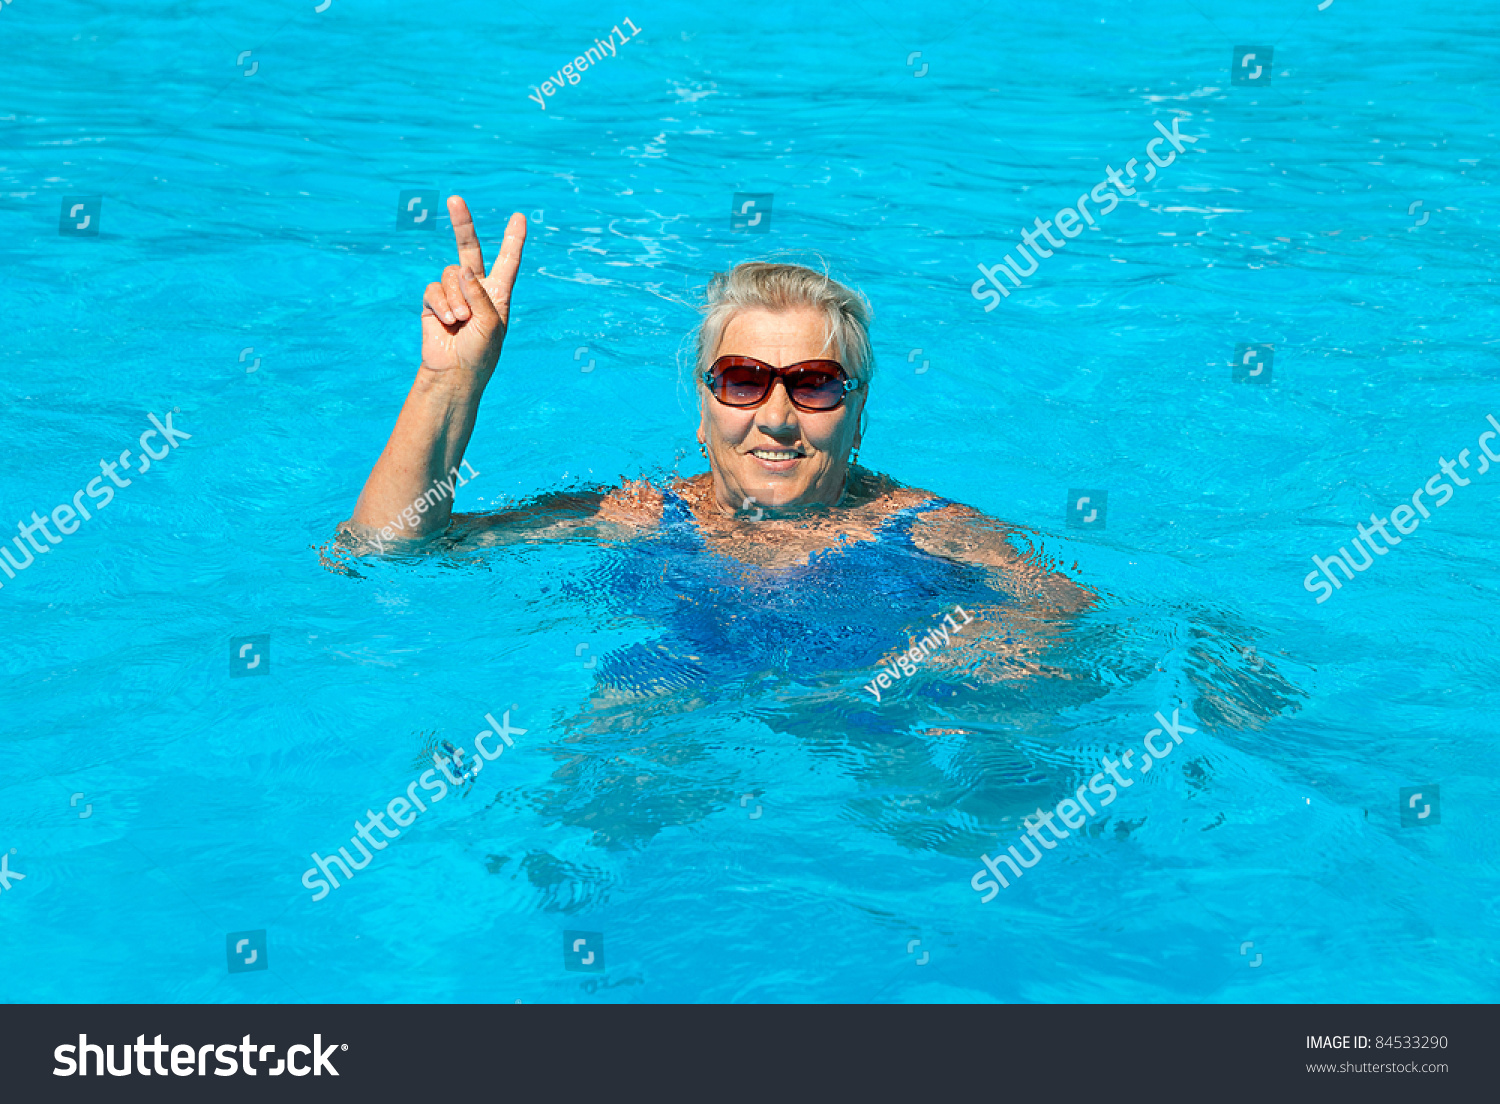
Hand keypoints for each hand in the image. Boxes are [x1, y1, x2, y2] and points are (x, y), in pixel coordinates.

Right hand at [419, 197, 526, 379]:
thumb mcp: (490, 324)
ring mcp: (453, 294)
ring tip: (461, 320)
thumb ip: (480, 294)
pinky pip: (433, 289)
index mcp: (498, 295)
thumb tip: (462, 269)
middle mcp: (476, 290)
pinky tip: (447, 321)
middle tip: (455, 200)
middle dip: (462, 225)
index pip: (508, 262)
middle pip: (469, 249)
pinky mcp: (433, 302)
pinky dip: (441, 304)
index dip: (513, 240)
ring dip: (455, 297)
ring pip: (450, 275)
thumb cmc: (480, 353)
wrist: (454, 374)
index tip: (520, 217)